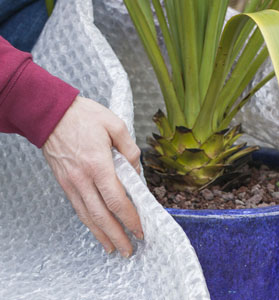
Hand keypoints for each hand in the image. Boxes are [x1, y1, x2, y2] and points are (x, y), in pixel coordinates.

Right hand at [43, 96, 142, 256]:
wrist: (51, 113)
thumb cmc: (83, 117)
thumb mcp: (115, 125)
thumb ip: (130, 149)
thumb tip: (136, 171)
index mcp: (98, 164)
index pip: (117, 200)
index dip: (129, 218)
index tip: (139, 229)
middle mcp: (83, 178)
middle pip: (102, 215)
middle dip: (117, 235)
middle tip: (129, 249)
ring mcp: (71, 183)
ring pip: (87, 216)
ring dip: (102, 235)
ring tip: (114, 248)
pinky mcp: (64, 183)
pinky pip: (78, 208)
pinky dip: (88, 223)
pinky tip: (96, 230)